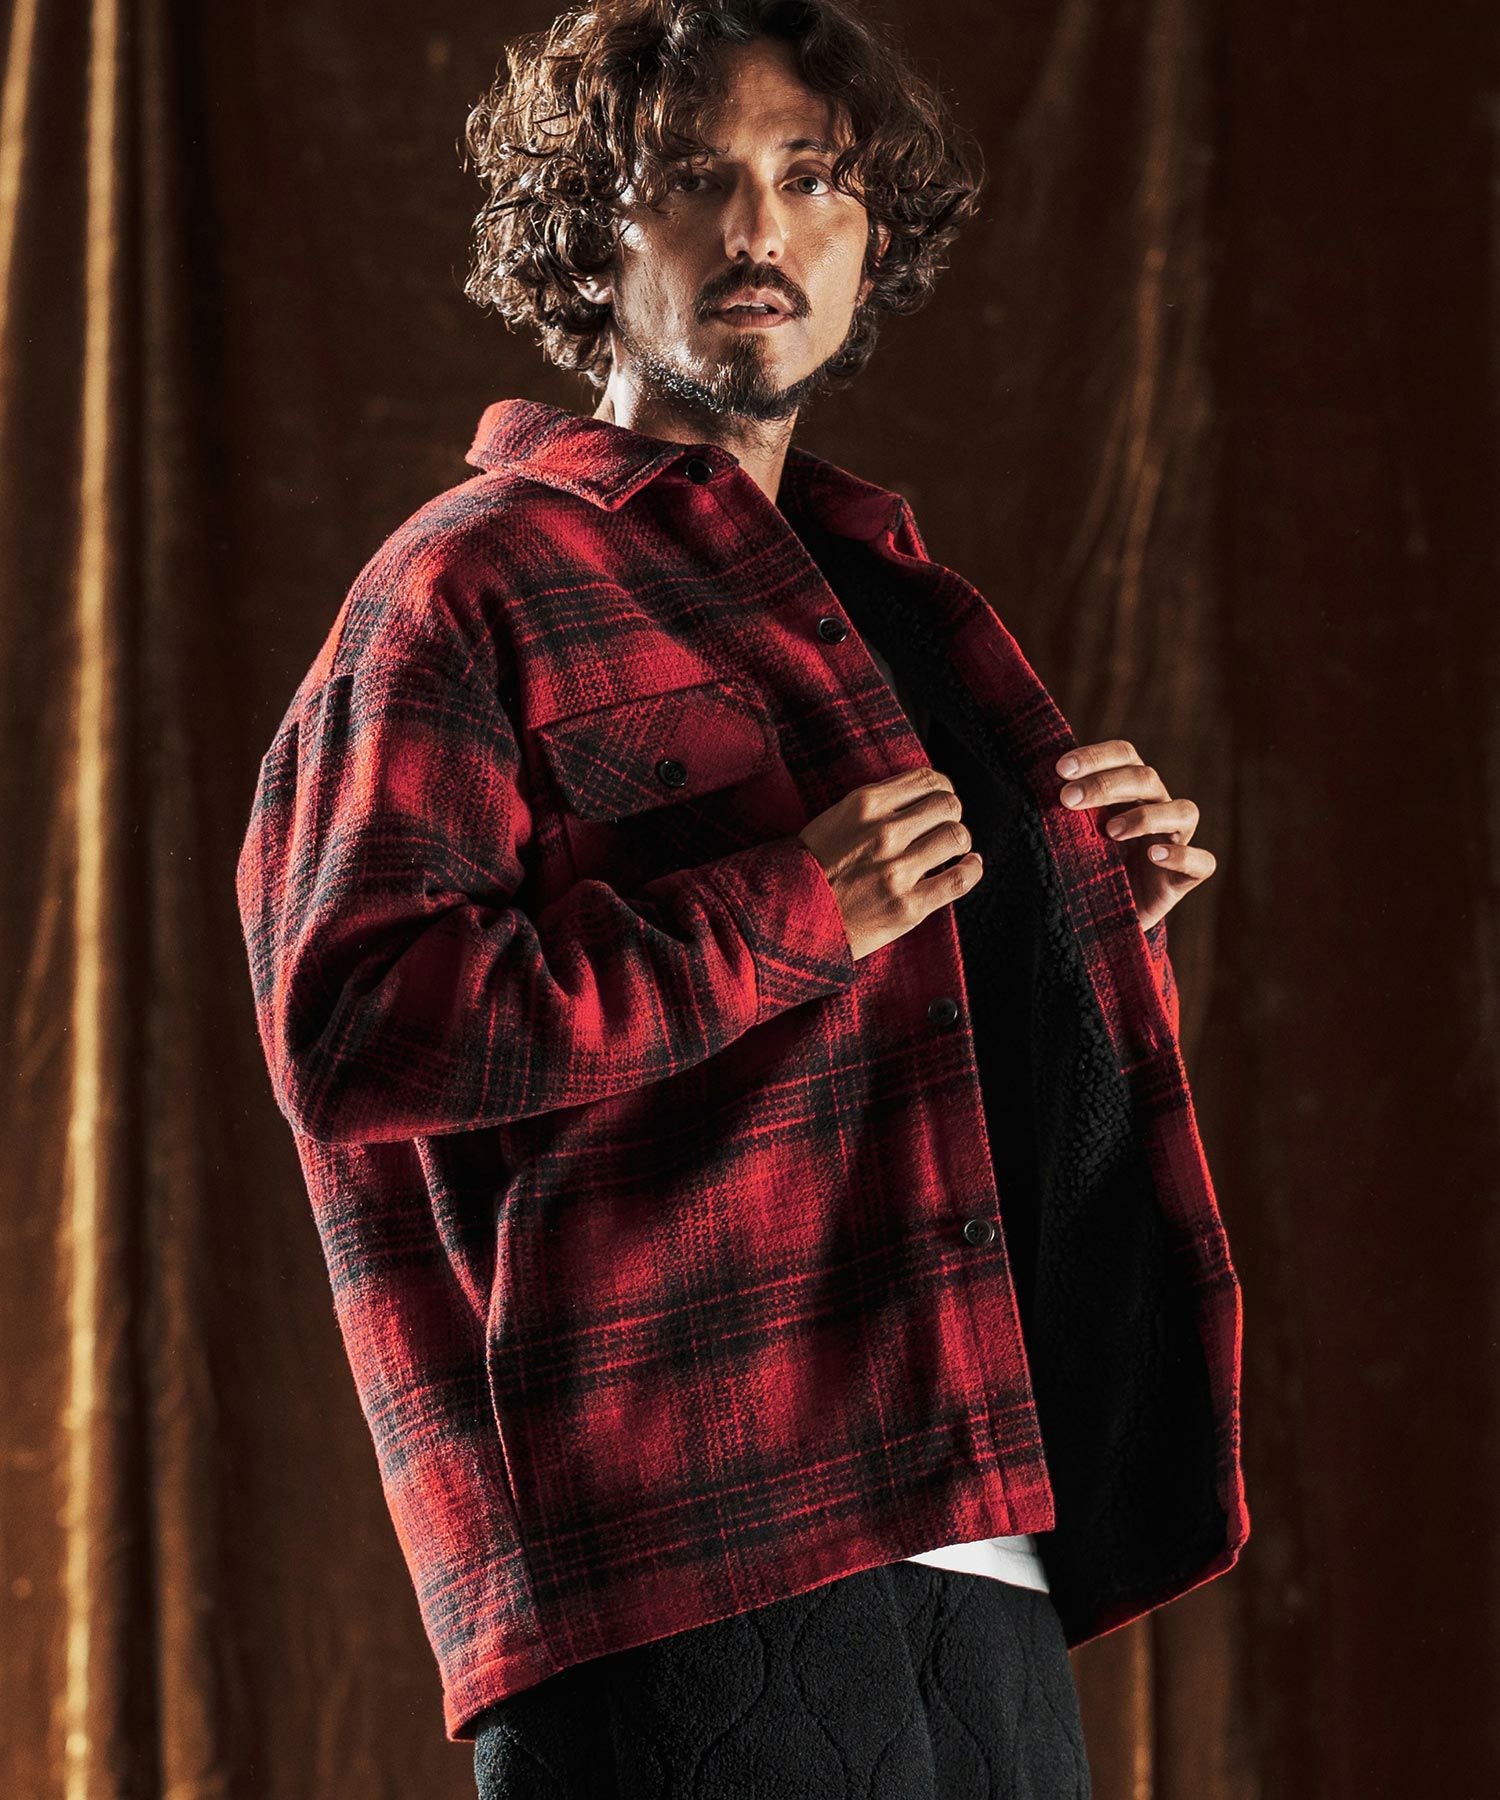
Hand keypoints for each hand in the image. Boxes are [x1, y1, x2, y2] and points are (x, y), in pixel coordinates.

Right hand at [798, 766, 983, 961]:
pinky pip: (959, 879)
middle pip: (948, 805)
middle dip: (952, 814)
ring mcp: (897, 870)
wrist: (786, 918)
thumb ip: (873, 808)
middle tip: (945, 827)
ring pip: (957, 837)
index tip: (941, 799)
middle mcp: (883, 833)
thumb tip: (918, 799)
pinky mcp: (907, 906)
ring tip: (953, 850)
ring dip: (960, 842)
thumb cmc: (808, 871)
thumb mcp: (833, 821)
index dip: (942, 787)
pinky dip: (972, 870)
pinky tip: (970, 866)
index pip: (926, 779)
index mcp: (863, 805)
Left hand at [1053, 741, 1215, 931]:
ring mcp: (1176, 840)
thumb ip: (1059, 812)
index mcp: (1129, 790)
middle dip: (1105, 784)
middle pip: (1146, 778)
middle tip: (1067, 799)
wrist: (1103, 920)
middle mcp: (1157, 807)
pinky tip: (1154, 856)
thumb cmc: (1084, 868)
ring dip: (1146, 816)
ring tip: (1109, 832)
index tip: (1059, 769)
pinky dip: (1182, 855)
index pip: (1124, 755)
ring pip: (1183, 811)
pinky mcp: (1187, 877)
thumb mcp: (1068, 837)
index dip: (1095, 756)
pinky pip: (1202, 861)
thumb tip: (1021, 785)